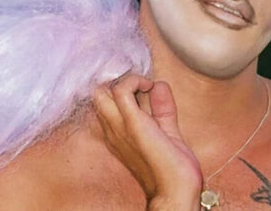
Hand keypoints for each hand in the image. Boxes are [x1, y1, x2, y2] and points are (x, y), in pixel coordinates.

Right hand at [93, 74, 201, 209]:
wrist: (174, 190)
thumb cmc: (172, 169)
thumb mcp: (166, 130)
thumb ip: (162, 109)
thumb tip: (159, 85)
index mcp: (116, 133)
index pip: (103, 103)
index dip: (118, 88)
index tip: (139, 85)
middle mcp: (112, 129)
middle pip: (96, 94)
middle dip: (116, 82)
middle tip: (139, 85)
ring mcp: (119, 126)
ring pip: (101, 91)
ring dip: (123, 80)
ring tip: (143, 86)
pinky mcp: (132, 123)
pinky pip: (121, 90)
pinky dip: (134, 81)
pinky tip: (148, 87)